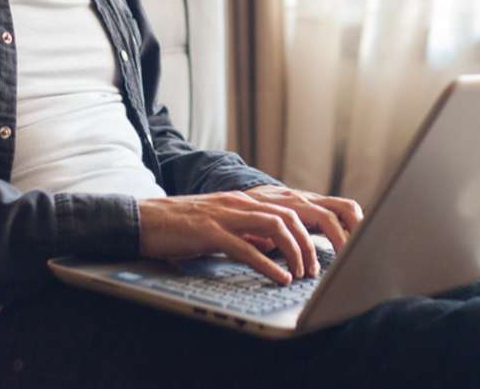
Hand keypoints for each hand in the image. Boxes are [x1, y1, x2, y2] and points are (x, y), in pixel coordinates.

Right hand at [137, 186, 362, 285]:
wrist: (145, 220)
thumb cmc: (185, 227)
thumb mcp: (226, 225)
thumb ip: (251, 231)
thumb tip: (278, 247)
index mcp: (248, 200)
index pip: (295, 206)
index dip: (319, 224)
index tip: (334, 247)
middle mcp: (242, 202)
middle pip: (294, 213)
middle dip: (314, 241)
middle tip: (319, 269)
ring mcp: (227, 214)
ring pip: (276, 225)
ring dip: (296, 252)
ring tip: (303, 274)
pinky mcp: (210, 232)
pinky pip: (246, 247)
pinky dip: (268, 264)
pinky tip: (280, 278)